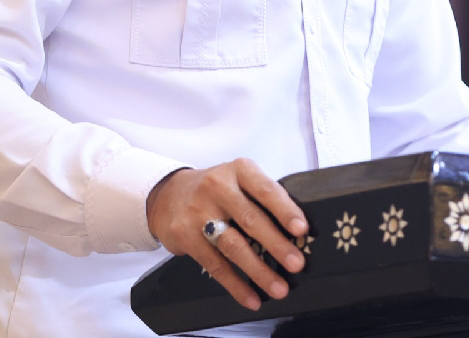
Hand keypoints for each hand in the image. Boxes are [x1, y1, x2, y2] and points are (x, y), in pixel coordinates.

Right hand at [145, 158, 308, 311]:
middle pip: (250, 219)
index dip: (285, 210)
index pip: (265, 189)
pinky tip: (252, 298)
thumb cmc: (215, 190)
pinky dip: (236, 285)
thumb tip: (296, 233)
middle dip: (276, 245)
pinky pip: (215, 265)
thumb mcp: (237, 180)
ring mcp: (199, 212)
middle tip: (296, 264)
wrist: (167, 195)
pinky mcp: (186, 236)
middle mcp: (218, 187)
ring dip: (259, 270)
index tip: (301, 229)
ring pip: (233, 246)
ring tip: (279, 288)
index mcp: (238, 171)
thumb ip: (262, 199)